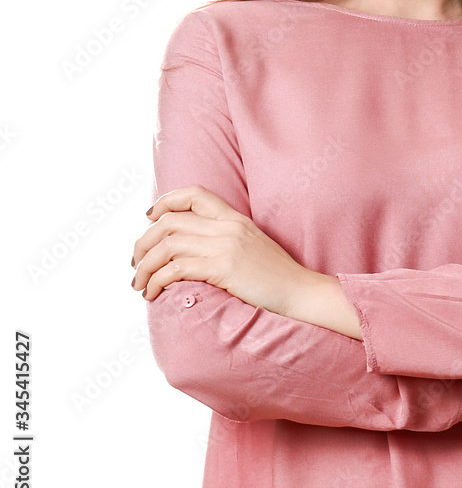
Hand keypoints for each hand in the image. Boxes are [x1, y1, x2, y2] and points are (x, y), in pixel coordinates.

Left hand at [131, 185, 310, 314]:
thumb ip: (226, 240)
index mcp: (235, 219)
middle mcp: (228, 227)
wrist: (301, 292)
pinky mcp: (223, 268)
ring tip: (139, 284)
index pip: (195, 194)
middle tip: (135, 264)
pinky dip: (156, 280)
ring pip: (167, 246)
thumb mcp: (252, 247)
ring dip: (144, 266)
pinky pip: (176, 269)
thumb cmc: (277, 276)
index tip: (149, 218)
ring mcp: (226, 246)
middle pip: (170, 221)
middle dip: (143, 242)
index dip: (166, 201)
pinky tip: (153, 293)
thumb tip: (193, 248)